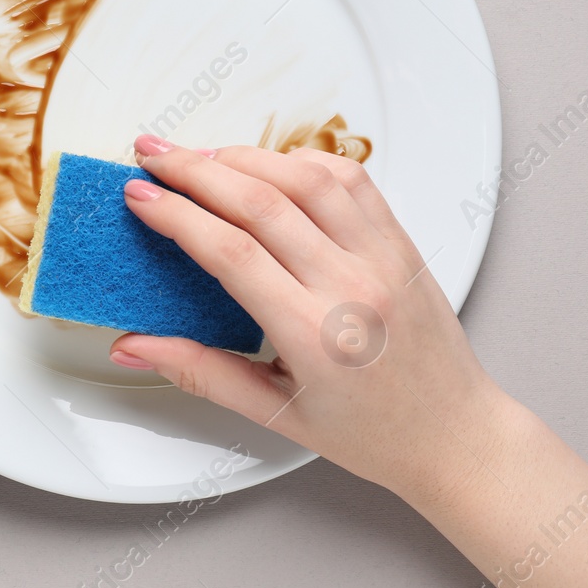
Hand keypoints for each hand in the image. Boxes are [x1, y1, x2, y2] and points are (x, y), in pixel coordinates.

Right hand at [110, 135, 510, 501]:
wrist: (453, 433)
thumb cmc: (373, 433)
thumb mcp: (275, 414)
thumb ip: (199, 372)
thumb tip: (134, 348)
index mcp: (316, 335)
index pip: (231, 250)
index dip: (176, 213)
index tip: (140, 195)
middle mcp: (352, 287)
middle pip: (260, 200)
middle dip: (195, 168)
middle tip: (152, 154)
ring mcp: (382, 257)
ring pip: (306, 176)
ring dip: (245, 155)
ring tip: (201, 155)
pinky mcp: (401, 243)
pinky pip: (351, 179)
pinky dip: (303, 161)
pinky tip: (270, 164)